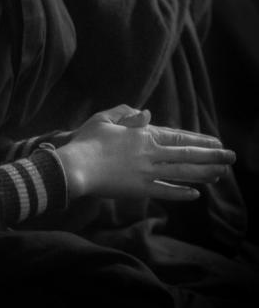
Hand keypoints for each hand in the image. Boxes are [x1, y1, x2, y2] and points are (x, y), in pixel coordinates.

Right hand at [56, 106, 234, 201]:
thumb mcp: (104, 119)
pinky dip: (181, 193)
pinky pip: (165, 192)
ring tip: (221, 174)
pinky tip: (195, 194)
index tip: (216, 141)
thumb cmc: (87, 141)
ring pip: (182, 173)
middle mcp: (150, 154)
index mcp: (143, 135)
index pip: (177, 136)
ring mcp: (147, 173)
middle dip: (211, 156)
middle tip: (231, 157)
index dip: (198, 139)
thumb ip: (125, 113)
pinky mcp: (139, 190)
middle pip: (187, 155)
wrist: (76, 166)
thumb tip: (145, 113)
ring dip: (204, 174)